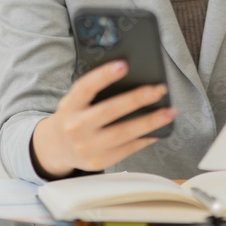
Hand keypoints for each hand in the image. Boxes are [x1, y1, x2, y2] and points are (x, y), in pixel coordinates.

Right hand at [30, 60, 177, 178]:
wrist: (56, 147)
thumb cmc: (73, 116)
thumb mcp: (75, 100)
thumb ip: (94, 90)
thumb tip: (130, 77)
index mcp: (69, 106)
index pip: (85, 87)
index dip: (104, 75)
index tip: (124, 64)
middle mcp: (76, 127)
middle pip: (109, 111)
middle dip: (136, 99)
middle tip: (157, 89)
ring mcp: (87, 147)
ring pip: (123, 133)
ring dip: (150, 122)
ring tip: (169, 111)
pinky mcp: (99, 161)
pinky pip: (128, 148)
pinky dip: (146, 138)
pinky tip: (159, 129)